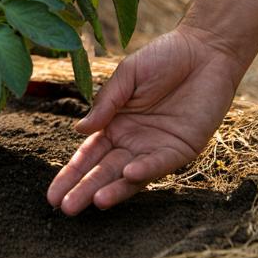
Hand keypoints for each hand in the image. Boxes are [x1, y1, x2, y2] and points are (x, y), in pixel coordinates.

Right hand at [46, 25, 248, 215]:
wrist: (205, 50)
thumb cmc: (163, 57)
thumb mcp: (128, 75)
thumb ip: (106, 103)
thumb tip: (79, 130)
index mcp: (115, 125)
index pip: (88, 156)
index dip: (71, 174)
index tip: (52, 194)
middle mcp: (133, 142)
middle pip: (104, 171)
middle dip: (84, 189)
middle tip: (64, 208)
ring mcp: (157, 148)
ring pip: (130, 175)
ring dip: (113, 189)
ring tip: (93, 201)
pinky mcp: (182, 149)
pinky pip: (160, 163)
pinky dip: (145, 170)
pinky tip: (128, 173)